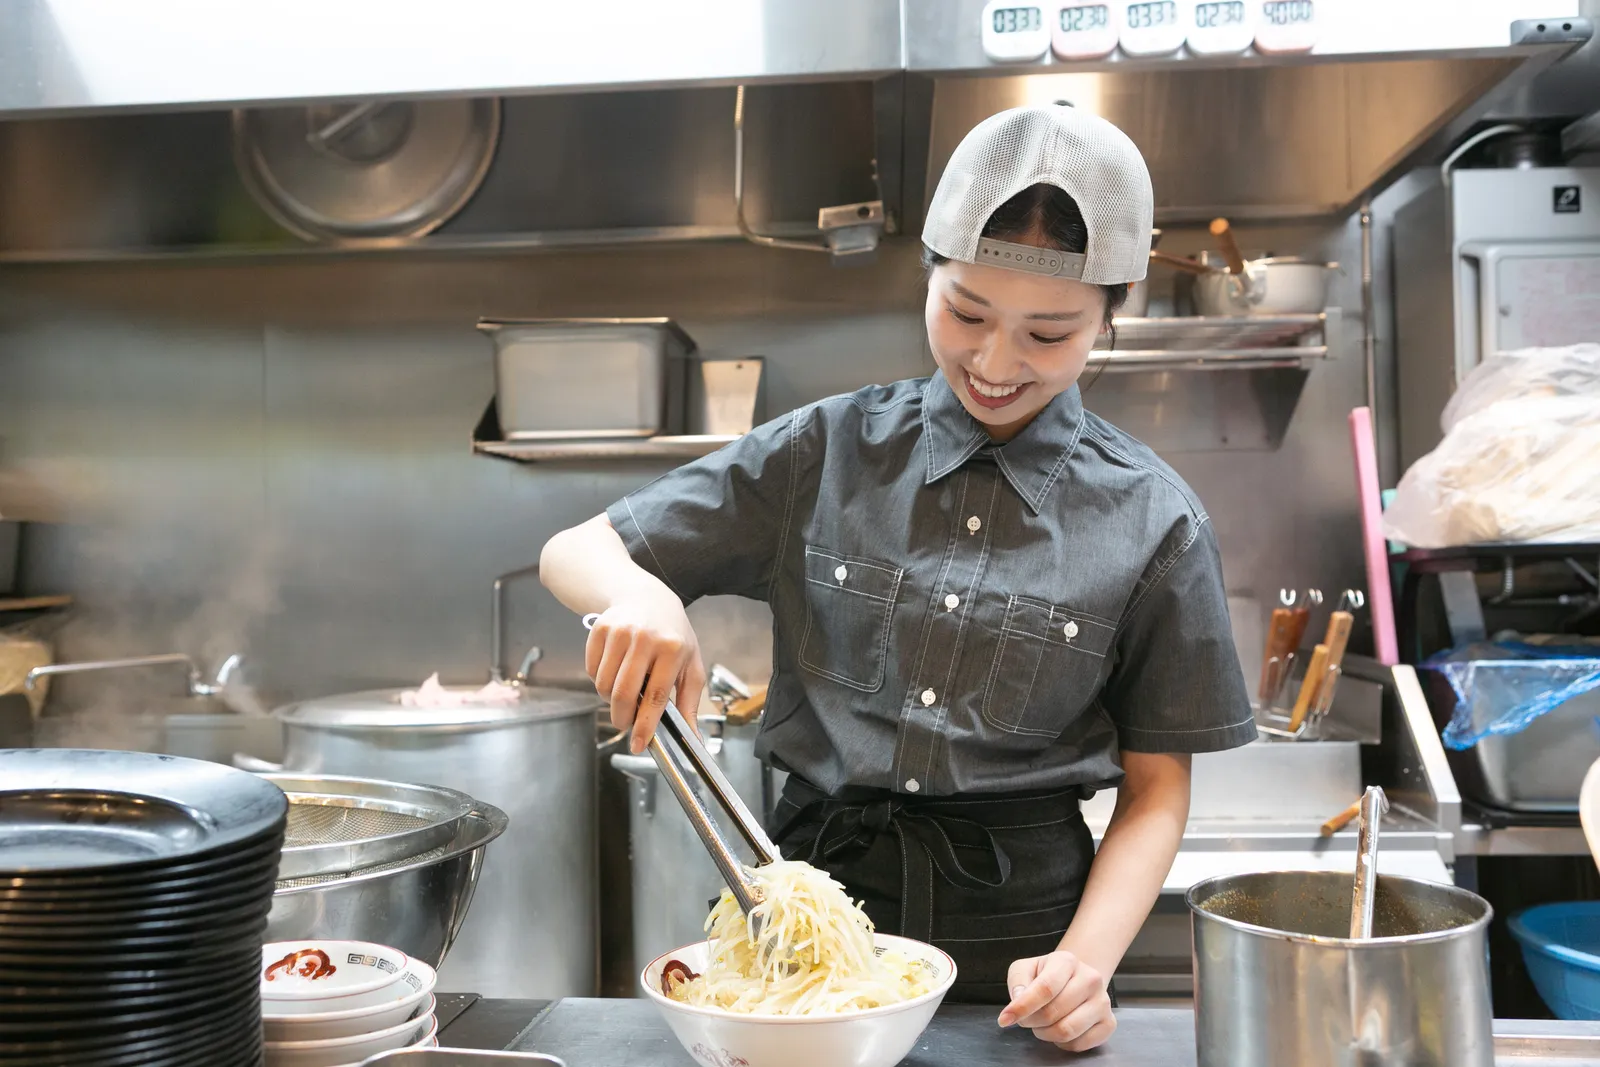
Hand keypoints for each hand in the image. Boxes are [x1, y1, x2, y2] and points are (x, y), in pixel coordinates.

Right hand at [584, 594, 706, 753]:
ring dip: (609, 699)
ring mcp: (620, 631)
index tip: (638, 744)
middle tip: (625, 724)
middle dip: (621, 718)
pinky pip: (591, 669)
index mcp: (672, 648)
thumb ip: (690, 702)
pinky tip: (613, 671)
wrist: (647, 596)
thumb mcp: (690, 663)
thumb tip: (693, 738)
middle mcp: (645, 637)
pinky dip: (598, 679)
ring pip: (603, 684)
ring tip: (622, 692)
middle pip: (624, 693)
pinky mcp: (600, 629)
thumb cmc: (672, 634)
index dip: (645, 725)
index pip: (656, 696)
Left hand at [997, 951, 1114, 1051]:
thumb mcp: (1025, 968)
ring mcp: (1103, 1002)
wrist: (1075, 980)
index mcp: (1067, 961)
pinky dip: (1062, 1044)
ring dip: (1045, 1034)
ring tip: (1041, 1024)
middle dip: (1031, 1021)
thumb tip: (1018, 999)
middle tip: (1026, 1018)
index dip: (1022, 1007)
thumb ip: (1018, 981)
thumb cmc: (1046, 975)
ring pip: (1066, 1031)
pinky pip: (1079, 1044)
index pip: (1045, 988)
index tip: (1005, 1019)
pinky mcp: (1109, 1023)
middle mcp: (1091, 979)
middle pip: (1053, 1013)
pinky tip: (1059, 1029)